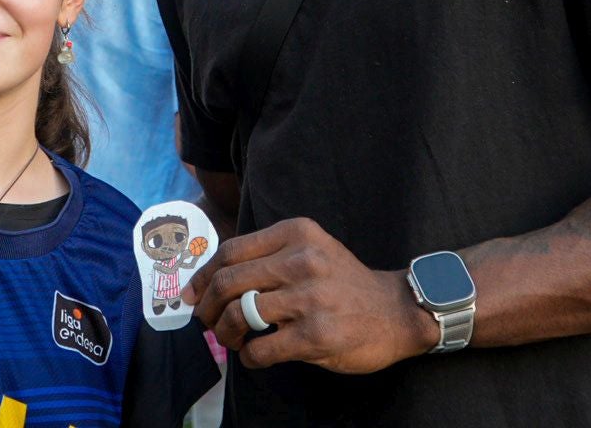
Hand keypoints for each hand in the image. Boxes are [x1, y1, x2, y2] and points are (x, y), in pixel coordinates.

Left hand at [184, 217, 436, 373]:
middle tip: (207, 322)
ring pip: (239, 315)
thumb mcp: (311, 250)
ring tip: (232, 340)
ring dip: (226, 333)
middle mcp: (302, 260)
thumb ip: (268, 258)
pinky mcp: (316, 335)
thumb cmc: (344, 283)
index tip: (193, 294)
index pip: (230, 251)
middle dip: (207, 307)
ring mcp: (309, 298)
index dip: (203, 275)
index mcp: (297, 233)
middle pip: (229, 282)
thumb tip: (210, 281)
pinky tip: (255, 355)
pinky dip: (249, 356)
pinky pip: (261, 349)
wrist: (397, 311)